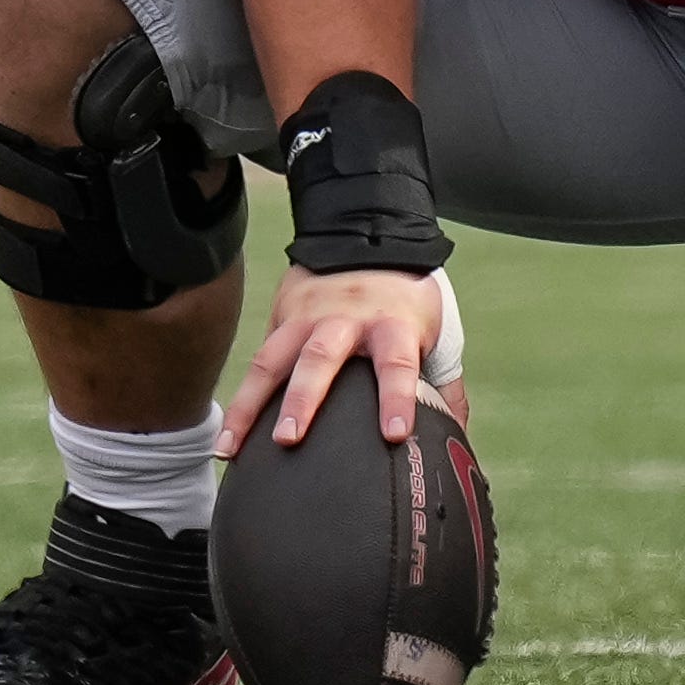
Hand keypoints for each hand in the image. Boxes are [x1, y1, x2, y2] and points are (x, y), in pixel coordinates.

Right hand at [216, 265, 467, 454]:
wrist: (367, 236)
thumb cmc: (406, 300)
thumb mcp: (435, 331)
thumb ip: (444, 384)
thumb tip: (457, 439)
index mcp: (393, 323)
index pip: (398, 362)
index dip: (397, 398)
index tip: (396, 435)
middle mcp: (347, 319)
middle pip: (322, 357)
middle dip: (303, 399)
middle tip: (289, 438)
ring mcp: (308, 317)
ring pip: (274, 359)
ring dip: (250, 405)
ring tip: (232, 448)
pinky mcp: (283, 317)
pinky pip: (257, 360)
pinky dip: (239, 401)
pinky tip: (227, 438)